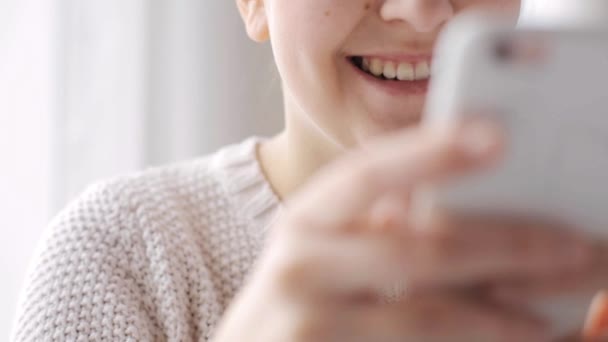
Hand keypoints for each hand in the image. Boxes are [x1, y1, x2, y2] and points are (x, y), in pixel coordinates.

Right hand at [213, 119, 591, 341]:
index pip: (366, 172)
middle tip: (572, 244)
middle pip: (414, 248)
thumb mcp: (321, 249)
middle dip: (503, 245)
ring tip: (558, 305)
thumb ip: (370, 224)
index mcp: (304, 218)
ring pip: (425, 312)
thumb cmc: (294, 297)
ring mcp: (309, 317)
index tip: (494, 135)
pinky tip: (515, 335)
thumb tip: (454, 205)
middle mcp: (300, 262)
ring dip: (502, 312)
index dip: (429, 151)